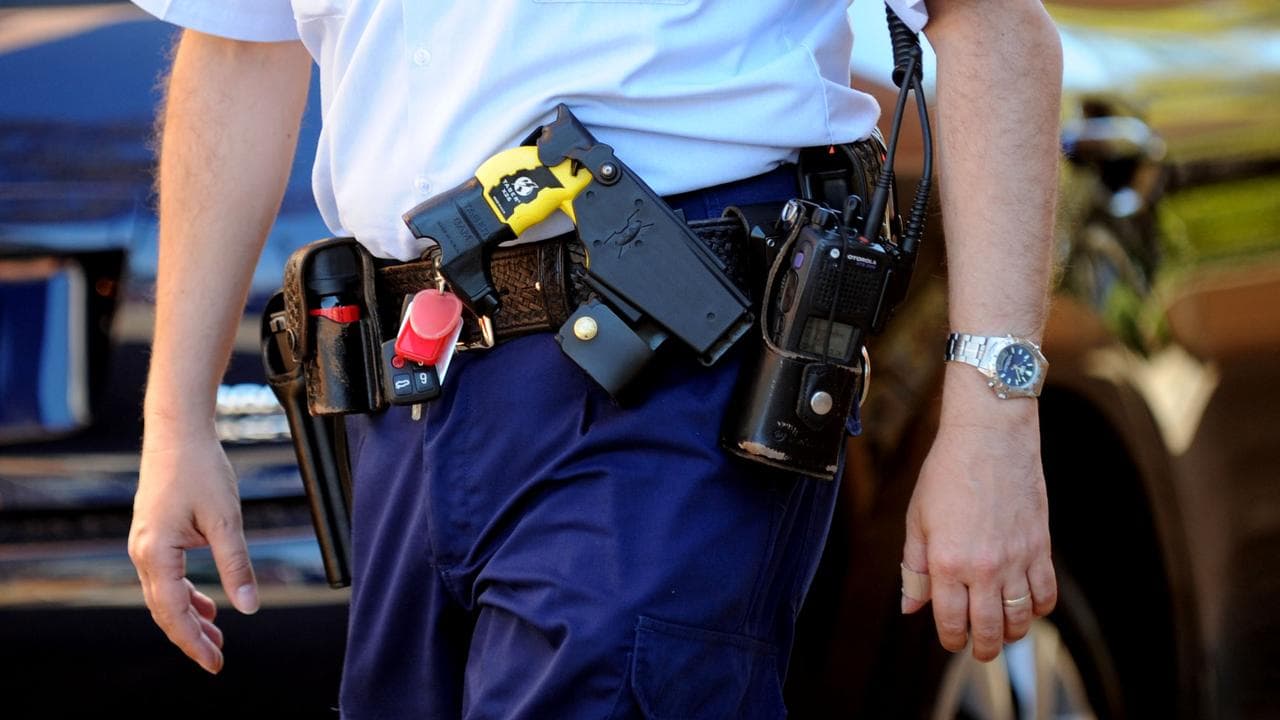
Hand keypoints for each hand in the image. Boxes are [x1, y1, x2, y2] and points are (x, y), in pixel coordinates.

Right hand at [128, 424, 257, 673]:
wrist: (177, 432)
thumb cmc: (201, 469)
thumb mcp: (226, 520)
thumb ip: (237, 565)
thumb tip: (250, 607)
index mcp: (156, 553)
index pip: (173, 612)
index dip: (194, 641)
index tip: (215, 664)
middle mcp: (142, 553)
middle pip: (164, 610)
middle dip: (191, 636)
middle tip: (218, 659)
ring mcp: (145, 544)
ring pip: (164, 595)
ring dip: (190, 616)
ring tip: (217, 636)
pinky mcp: (153, 535)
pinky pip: (166, 576)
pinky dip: (186, 594)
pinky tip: (209, 603)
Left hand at [900, 368, 1056, 661]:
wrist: (990, 437)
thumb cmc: (946, 474)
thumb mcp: (917, 520)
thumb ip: (914, 568)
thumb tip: (910, 608)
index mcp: (946, 562)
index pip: (950, 621)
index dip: (951, 638)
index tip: (952, 639)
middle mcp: (983, 567)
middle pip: (988, 629)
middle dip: (981, 648)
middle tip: (979, 649)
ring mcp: (1016, 558)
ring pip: (1020, 618)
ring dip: (1011, 633)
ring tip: (1001, 632)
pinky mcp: (1040, 547)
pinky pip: (1046, 594)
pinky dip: (1038, 608)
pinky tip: (1027, 606)